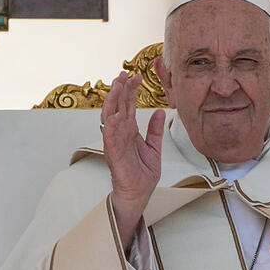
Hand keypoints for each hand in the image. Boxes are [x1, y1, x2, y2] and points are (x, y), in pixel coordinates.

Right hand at [101, 72, 165, 249]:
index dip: (130, 91)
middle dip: (120, 90)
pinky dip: (111, 126)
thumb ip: (155, 131)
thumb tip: (159, 112)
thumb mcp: (154, 148)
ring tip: (117, 87)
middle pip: (118, 107)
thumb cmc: (142, 174)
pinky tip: (115, 115)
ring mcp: (116, 143)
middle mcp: (121, 134)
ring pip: (110, 118)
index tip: (136, 76)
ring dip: (113, 102)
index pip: (128, 106)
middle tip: (124, 74)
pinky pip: (111, 139)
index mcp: (129, 131)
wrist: (139, 194)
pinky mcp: (114, 155)